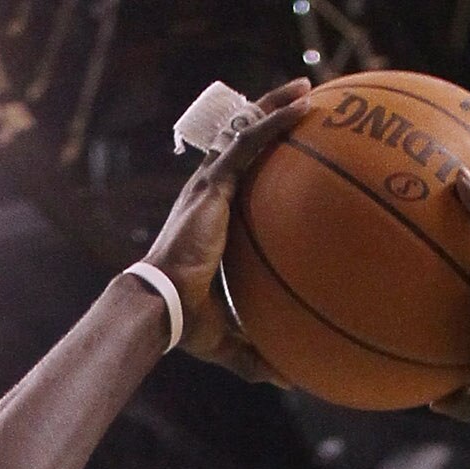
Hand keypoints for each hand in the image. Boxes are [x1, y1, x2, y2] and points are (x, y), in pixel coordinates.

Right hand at [139, 80, 311, 378]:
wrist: (163, 308)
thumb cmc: (186, 324)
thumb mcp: (229, 339)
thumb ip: (257, 352)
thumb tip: (290, 378)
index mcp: (210, 220)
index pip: (233, 181)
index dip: (257, 161)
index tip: (285, 152)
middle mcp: (207, 194)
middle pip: (238, 144)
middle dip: (266, 119)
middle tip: (301, 107)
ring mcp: (208, 185)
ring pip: (243, 130)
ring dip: (274, 106)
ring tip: (306, 90)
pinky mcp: (211, 183)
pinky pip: (248, 141)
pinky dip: (275, 120)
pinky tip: (304, 106)